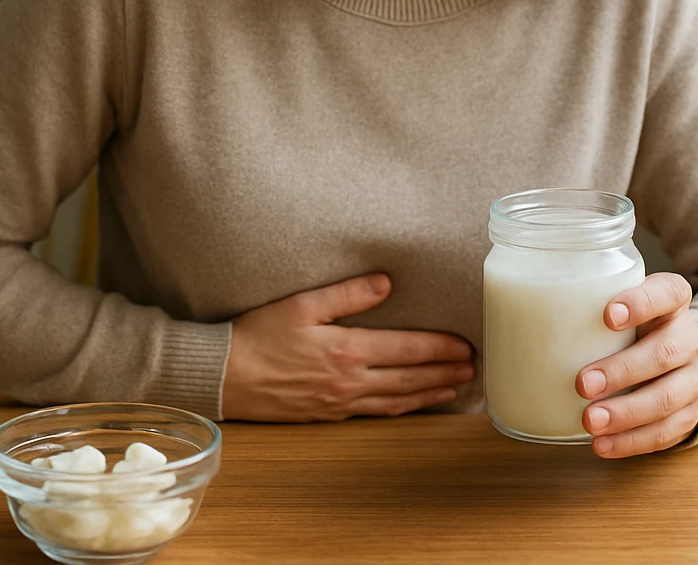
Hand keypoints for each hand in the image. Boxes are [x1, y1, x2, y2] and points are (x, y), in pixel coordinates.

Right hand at [221, 273, 475, 421]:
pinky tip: (412, 405)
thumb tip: (387, 283)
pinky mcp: (328, 415)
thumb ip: (348, 293)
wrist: (224, 376)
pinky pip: (374, 413)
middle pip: (410, 378)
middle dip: (445, 372)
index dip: (440, 348)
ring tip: (456, 388)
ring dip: (430, 394)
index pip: (407, 348)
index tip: (465, 346)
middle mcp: (350, 380)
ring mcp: (340, 402)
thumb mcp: (302, 304)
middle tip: (474, 369)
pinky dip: (401, 409)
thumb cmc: (258, 335)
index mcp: (348, 349)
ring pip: (397, 400)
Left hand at [576, 272, 697, 458]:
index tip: (607, 315)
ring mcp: (694, 378)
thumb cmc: (628, 328)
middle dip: (622, 370)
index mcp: (672, 302)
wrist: (672, 360)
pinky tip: (602, 444)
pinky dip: (632, 441)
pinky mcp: (690, 413)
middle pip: (666, 352)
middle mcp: (690, 337)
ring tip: (589, 422)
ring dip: (626, 413)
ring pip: (668, 397)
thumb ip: (582, 306)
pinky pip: (666, 432)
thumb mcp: (615, 306)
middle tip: (583, 384)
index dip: (642, 302)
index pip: (669, 292)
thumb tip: (506, 315)